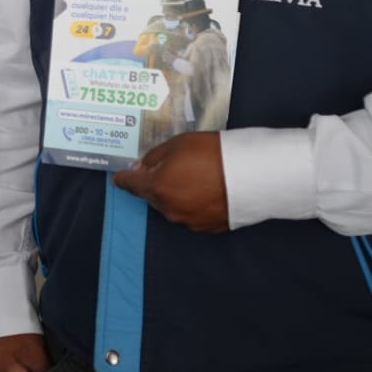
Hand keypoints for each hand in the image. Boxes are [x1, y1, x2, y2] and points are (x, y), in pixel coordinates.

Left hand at [112, 131, 228, 231]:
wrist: (252, 176)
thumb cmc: (212, 154)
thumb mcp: (178, 144)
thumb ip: (154, 157)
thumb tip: (140, 167)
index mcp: (156, 187)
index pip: (130, 185)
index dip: (124, 179)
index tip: (119, 177)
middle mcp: (168, 209)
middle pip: (152, 195)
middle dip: (155, 183)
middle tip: (169, 168)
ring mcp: (188, 221)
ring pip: (172, 206)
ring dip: (175, 194)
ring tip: (193, 178)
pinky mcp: (207, 228)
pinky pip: (191, 214)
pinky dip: (193, 204)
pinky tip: (206, 192)